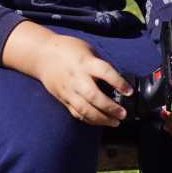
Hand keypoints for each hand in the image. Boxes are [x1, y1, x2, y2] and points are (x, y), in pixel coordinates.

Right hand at [3, 23, 128, 126]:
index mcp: (85, 62)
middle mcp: (76, 77)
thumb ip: (101, 64)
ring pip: (84, 109)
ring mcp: (68, 90)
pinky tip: (100, 122)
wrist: (42, 55)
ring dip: (101, 119)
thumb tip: (118, 79)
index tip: (129, 91)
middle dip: (110, 108)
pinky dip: (89, 120)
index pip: (104, 72)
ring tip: (115, 122)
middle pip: (94, 96)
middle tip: (123, 114)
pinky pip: (76, 113)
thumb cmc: (68, 49)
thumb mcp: (88, 50)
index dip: (118, 82)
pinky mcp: (63, 99)